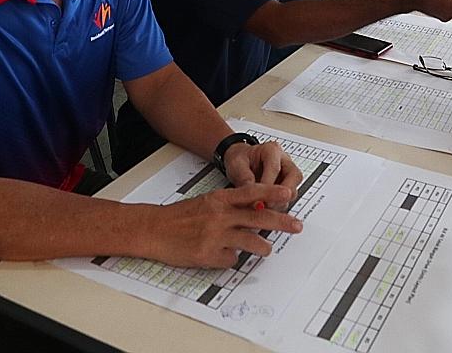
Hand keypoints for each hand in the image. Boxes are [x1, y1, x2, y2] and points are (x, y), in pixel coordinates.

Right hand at [138, 184, 301, 268]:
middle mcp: (220, 215)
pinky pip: (231, 259)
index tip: (288, 192)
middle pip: (258, 218)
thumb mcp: (207, 202)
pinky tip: (224, 256)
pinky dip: (231, 259)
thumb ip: (230, 206)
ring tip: (267, 250)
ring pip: (250, 242)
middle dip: (282, 222)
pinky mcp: (208, 255)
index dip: (272, 191)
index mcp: (219, 199)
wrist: (154, 229)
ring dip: (262, 247)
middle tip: (297, 226)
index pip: (252, 192)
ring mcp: (215, 236)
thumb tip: (255, 211)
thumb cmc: (181, 216)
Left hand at [221, 140, 303, 204]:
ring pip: (294, 189)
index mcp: (271, 150)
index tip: (259, 201)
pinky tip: (266, 210)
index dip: (268, 187)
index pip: (275, 168)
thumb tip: (253, 199)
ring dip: (280, 202)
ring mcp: (288, 172)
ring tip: (264, 209)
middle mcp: (284, 160)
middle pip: (294, 177)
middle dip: (281, 195)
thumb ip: (244, 180)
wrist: (241, 161)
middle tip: (266, 207)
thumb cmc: (240, 159)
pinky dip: (278, 206)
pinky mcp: (288, 185)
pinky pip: (289, 198)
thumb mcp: (236, 165)